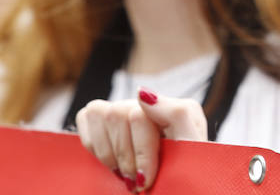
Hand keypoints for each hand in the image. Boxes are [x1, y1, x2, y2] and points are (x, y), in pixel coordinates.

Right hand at [76, 88, 207, 192]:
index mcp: (170, 108)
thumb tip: (142, 94)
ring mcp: (125, 112)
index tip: (145, 180)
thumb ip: (177, 114)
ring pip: (98, 112)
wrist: (179, 191)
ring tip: (124, 174)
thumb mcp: (192, 145)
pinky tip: (111, 161)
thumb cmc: (187, 173)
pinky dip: (93, 143)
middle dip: (124, 156)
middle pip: (116, 114)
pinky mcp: (105, 122)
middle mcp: (146, 105)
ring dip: (108, 152)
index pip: (138, 115)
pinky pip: (86, 117)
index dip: (140, 151)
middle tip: (136, 182)